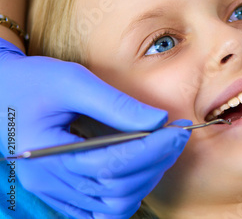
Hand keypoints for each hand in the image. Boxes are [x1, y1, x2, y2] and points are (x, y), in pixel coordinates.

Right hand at [0, 38, 190, 218]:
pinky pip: (100, 210)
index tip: (178, 129)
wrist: (0, 91)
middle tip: (177, 135)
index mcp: (49, 154)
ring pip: (114, 205)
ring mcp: (55, 191)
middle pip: (118, 187)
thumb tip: (158, 120)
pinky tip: (140, 171)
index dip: (154, 148)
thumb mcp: (72, 81)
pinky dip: (127, 195)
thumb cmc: (32, 82)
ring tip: (162, 149)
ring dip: (146, 179)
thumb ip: (116, 104)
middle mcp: (51, 181)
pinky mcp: (61, 191)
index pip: (114, 164)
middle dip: (156, 161)